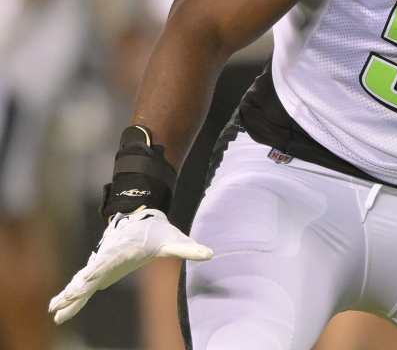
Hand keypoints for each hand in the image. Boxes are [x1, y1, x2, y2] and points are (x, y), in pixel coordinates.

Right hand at [49, 208, 211, 323]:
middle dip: (79, 286)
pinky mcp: (99, 271)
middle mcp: (109, 257)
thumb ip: (190, 249)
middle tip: (66, 298)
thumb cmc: (157, 231)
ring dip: (69, 294)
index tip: (90, 276)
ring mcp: (101, 264)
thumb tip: (210, 254)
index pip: (111, 259)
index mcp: (125, 249)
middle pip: (92, 273)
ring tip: (54, 309)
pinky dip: (70, 296)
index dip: (101, 268)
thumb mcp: (175, 239)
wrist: (139, 219)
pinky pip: (82, 286)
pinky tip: (56, 310)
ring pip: (82, 281)